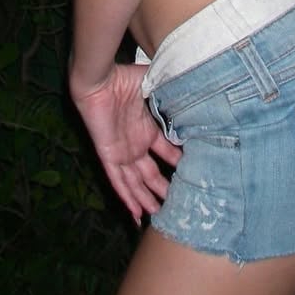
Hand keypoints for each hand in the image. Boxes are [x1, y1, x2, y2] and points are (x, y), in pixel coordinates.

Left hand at [71, 61, 181, 224]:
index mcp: (148, 128)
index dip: (179, 163)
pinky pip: (117, 181)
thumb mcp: (155, 87)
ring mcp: (122, 151)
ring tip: (160, 216)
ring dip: (147, 200)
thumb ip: (171, 97)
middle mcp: (136, 143)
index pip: (167, 152)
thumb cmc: (125, 78)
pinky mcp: (108, 155)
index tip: (195, 174)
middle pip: (152, 173)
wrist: (99, 79)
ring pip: (136, 183)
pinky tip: (136, 214)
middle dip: (164, 190)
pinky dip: (127, 198)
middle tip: (178, 205)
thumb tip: (194, 103)